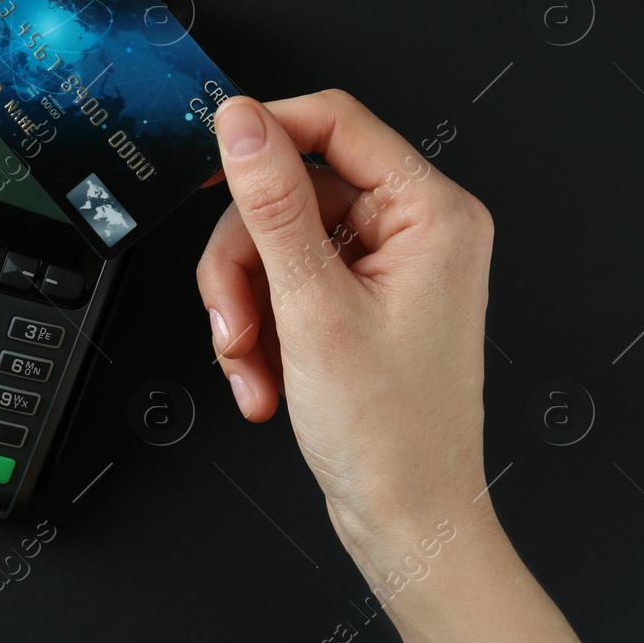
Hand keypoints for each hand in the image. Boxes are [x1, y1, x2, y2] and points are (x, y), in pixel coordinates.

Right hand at [195, 90, 497, 563]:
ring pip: (276, 244)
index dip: (265, 134)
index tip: (211, 160)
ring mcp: (388, 270)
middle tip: (234, 322)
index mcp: (432, 214)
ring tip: (251, 367)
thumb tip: (242, 123)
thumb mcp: (312, 308)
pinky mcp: (360, 303)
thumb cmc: (392, 436)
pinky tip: (265, 380)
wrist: (408, 520)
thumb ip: (272, 204)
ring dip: (247, 309)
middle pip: (291, 194)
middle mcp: (417, 232)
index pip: (337, 122)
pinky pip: (285, 285)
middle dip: (245, 264)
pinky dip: (262, 331)